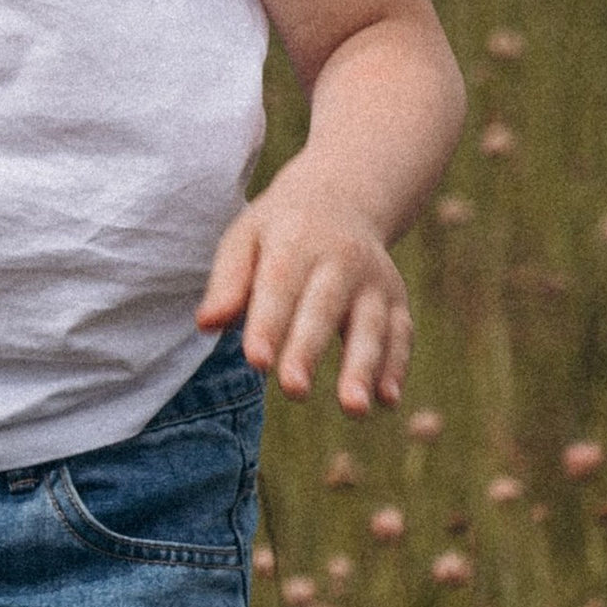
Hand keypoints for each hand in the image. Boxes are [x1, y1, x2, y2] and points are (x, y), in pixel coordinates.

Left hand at [197, 159, 413, 411]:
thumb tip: (206, 324)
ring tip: (353, 408)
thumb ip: (227, 281)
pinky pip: (401, 334)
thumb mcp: (245, 238)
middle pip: (324, 308)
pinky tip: (387, 400)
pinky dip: (397, 366)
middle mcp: (340, 259)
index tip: (257, 362)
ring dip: (364, 368)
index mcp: (295, 241)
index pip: (279, 286)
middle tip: (293, 389)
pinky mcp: (396, 300)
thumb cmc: (279, 230)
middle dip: (309, 350)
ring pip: (371, 325)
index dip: (268, 325)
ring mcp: (374, 280)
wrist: (341, 197)